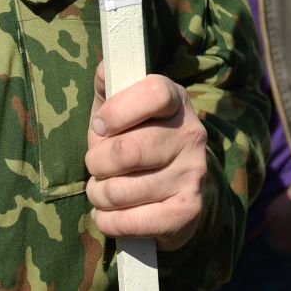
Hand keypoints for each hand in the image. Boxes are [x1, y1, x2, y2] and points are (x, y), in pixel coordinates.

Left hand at [86, 66, 210, 251]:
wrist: (173, 191)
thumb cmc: (135, 139)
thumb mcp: (121, 108)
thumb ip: (109, 84)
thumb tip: (103, 69)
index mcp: (177, 101)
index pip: (154, 93)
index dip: (118, 110)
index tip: (100, 125)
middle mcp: (192, 135)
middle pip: (127, 151)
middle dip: (96, 163)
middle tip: (96, 166)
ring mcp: (194, 174)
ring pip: (121, 190)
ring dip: (98, 194)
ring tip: (103, 190)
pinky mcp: (187, 211)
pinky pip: (130, 222)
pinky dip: (107, 221)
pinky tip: (109, 214)